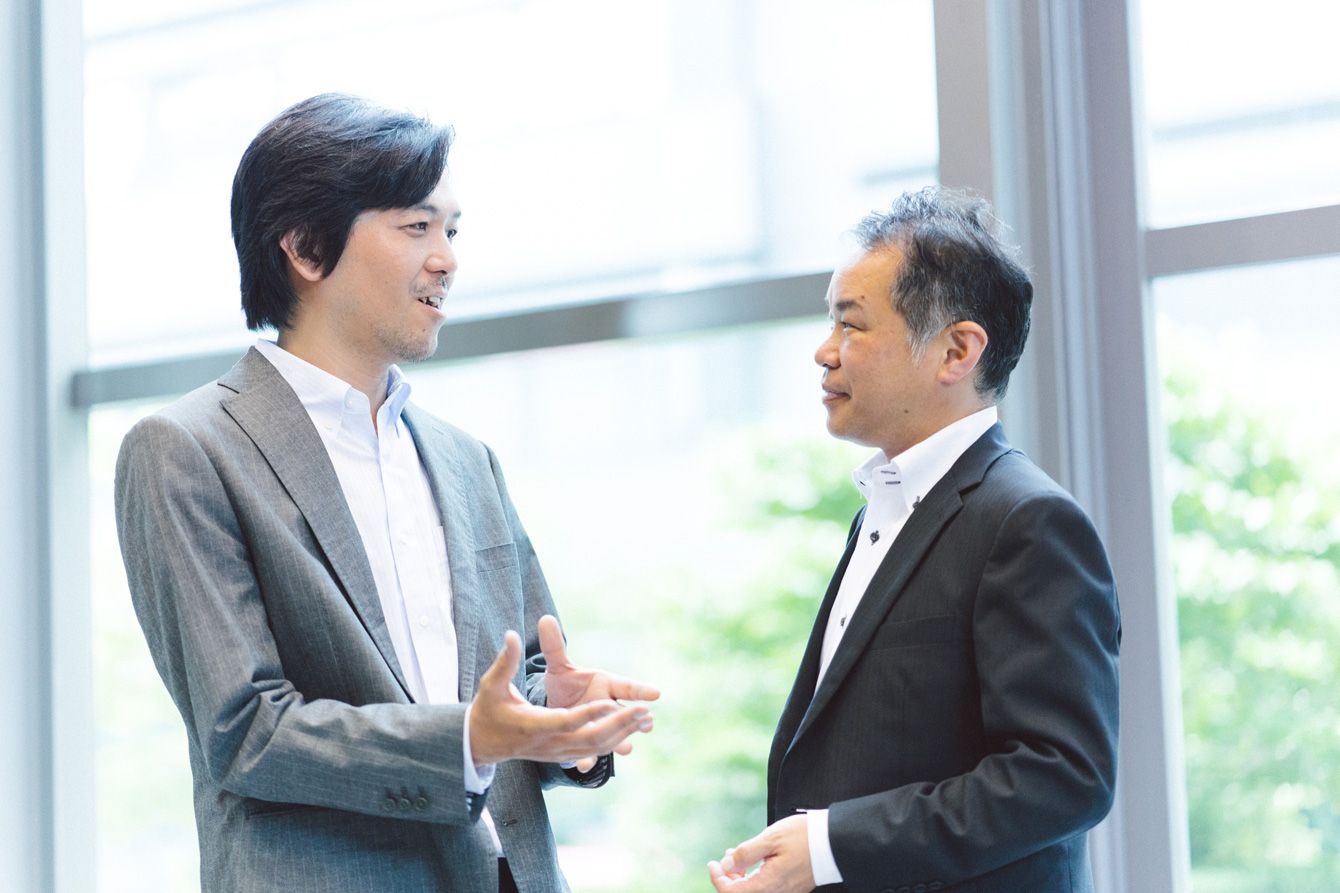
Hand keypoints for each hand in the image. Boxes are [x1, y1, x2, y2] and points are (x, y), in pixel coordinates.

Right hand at [468, 631, 652, 766]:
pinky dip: (614, 741)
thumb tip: (512, 633)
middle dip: (618, 725)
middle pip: (588, 738)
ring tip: (646, 718)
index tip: (609, 703)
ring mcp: (557, 753)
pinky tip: (633, 730)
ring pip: (596, 747)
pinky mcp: (562, 756)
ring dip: (623, 733)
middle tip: (644, 711)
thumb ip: (505, 660)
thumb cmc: (488, 710)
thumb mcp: (492, 684)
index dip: (587, 714)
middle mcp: (548, 743)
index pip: (564, 721)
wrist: (483, 743)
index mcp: (532, 725)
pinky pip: (594, 751)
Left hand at [538, 614, 659, 769]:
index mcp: (606, 684)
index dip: (640, 690)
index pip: (626, 686)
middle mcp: (608, 706)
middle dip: (636, 719)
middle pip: (625, 713)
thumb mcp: (558, 666)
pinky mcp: (588, 743)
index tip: (656, 693)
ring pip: (613, 735)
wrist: (556, 707)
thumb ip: (554, 646)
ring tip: (627, 749)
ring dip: (619, 742)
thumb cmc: (564, 683)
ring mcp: (601, 726)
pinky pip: (590, 752)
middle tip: (648, 723)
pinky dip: (587, 759)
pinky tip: (581, 766)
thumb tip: (545, 618)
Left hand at [708, 815, 814, 892]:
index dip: (718, 879)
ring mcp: (785, 891)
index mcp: (768, 884)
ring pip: (754, 891)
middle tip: (724, 858)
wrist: (835, 842)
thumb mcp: (771, 838)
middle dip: (728, 878)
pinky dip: (754, 875)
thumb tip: (726, 864)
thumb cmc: (804, 837)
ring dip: (740, 876)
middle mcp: (776, 892)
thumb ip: (746, 853)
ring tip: (736, 855)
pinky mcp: (791, 887)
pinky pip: (766, 887)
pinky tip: (753, 860)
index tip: (713, 863)